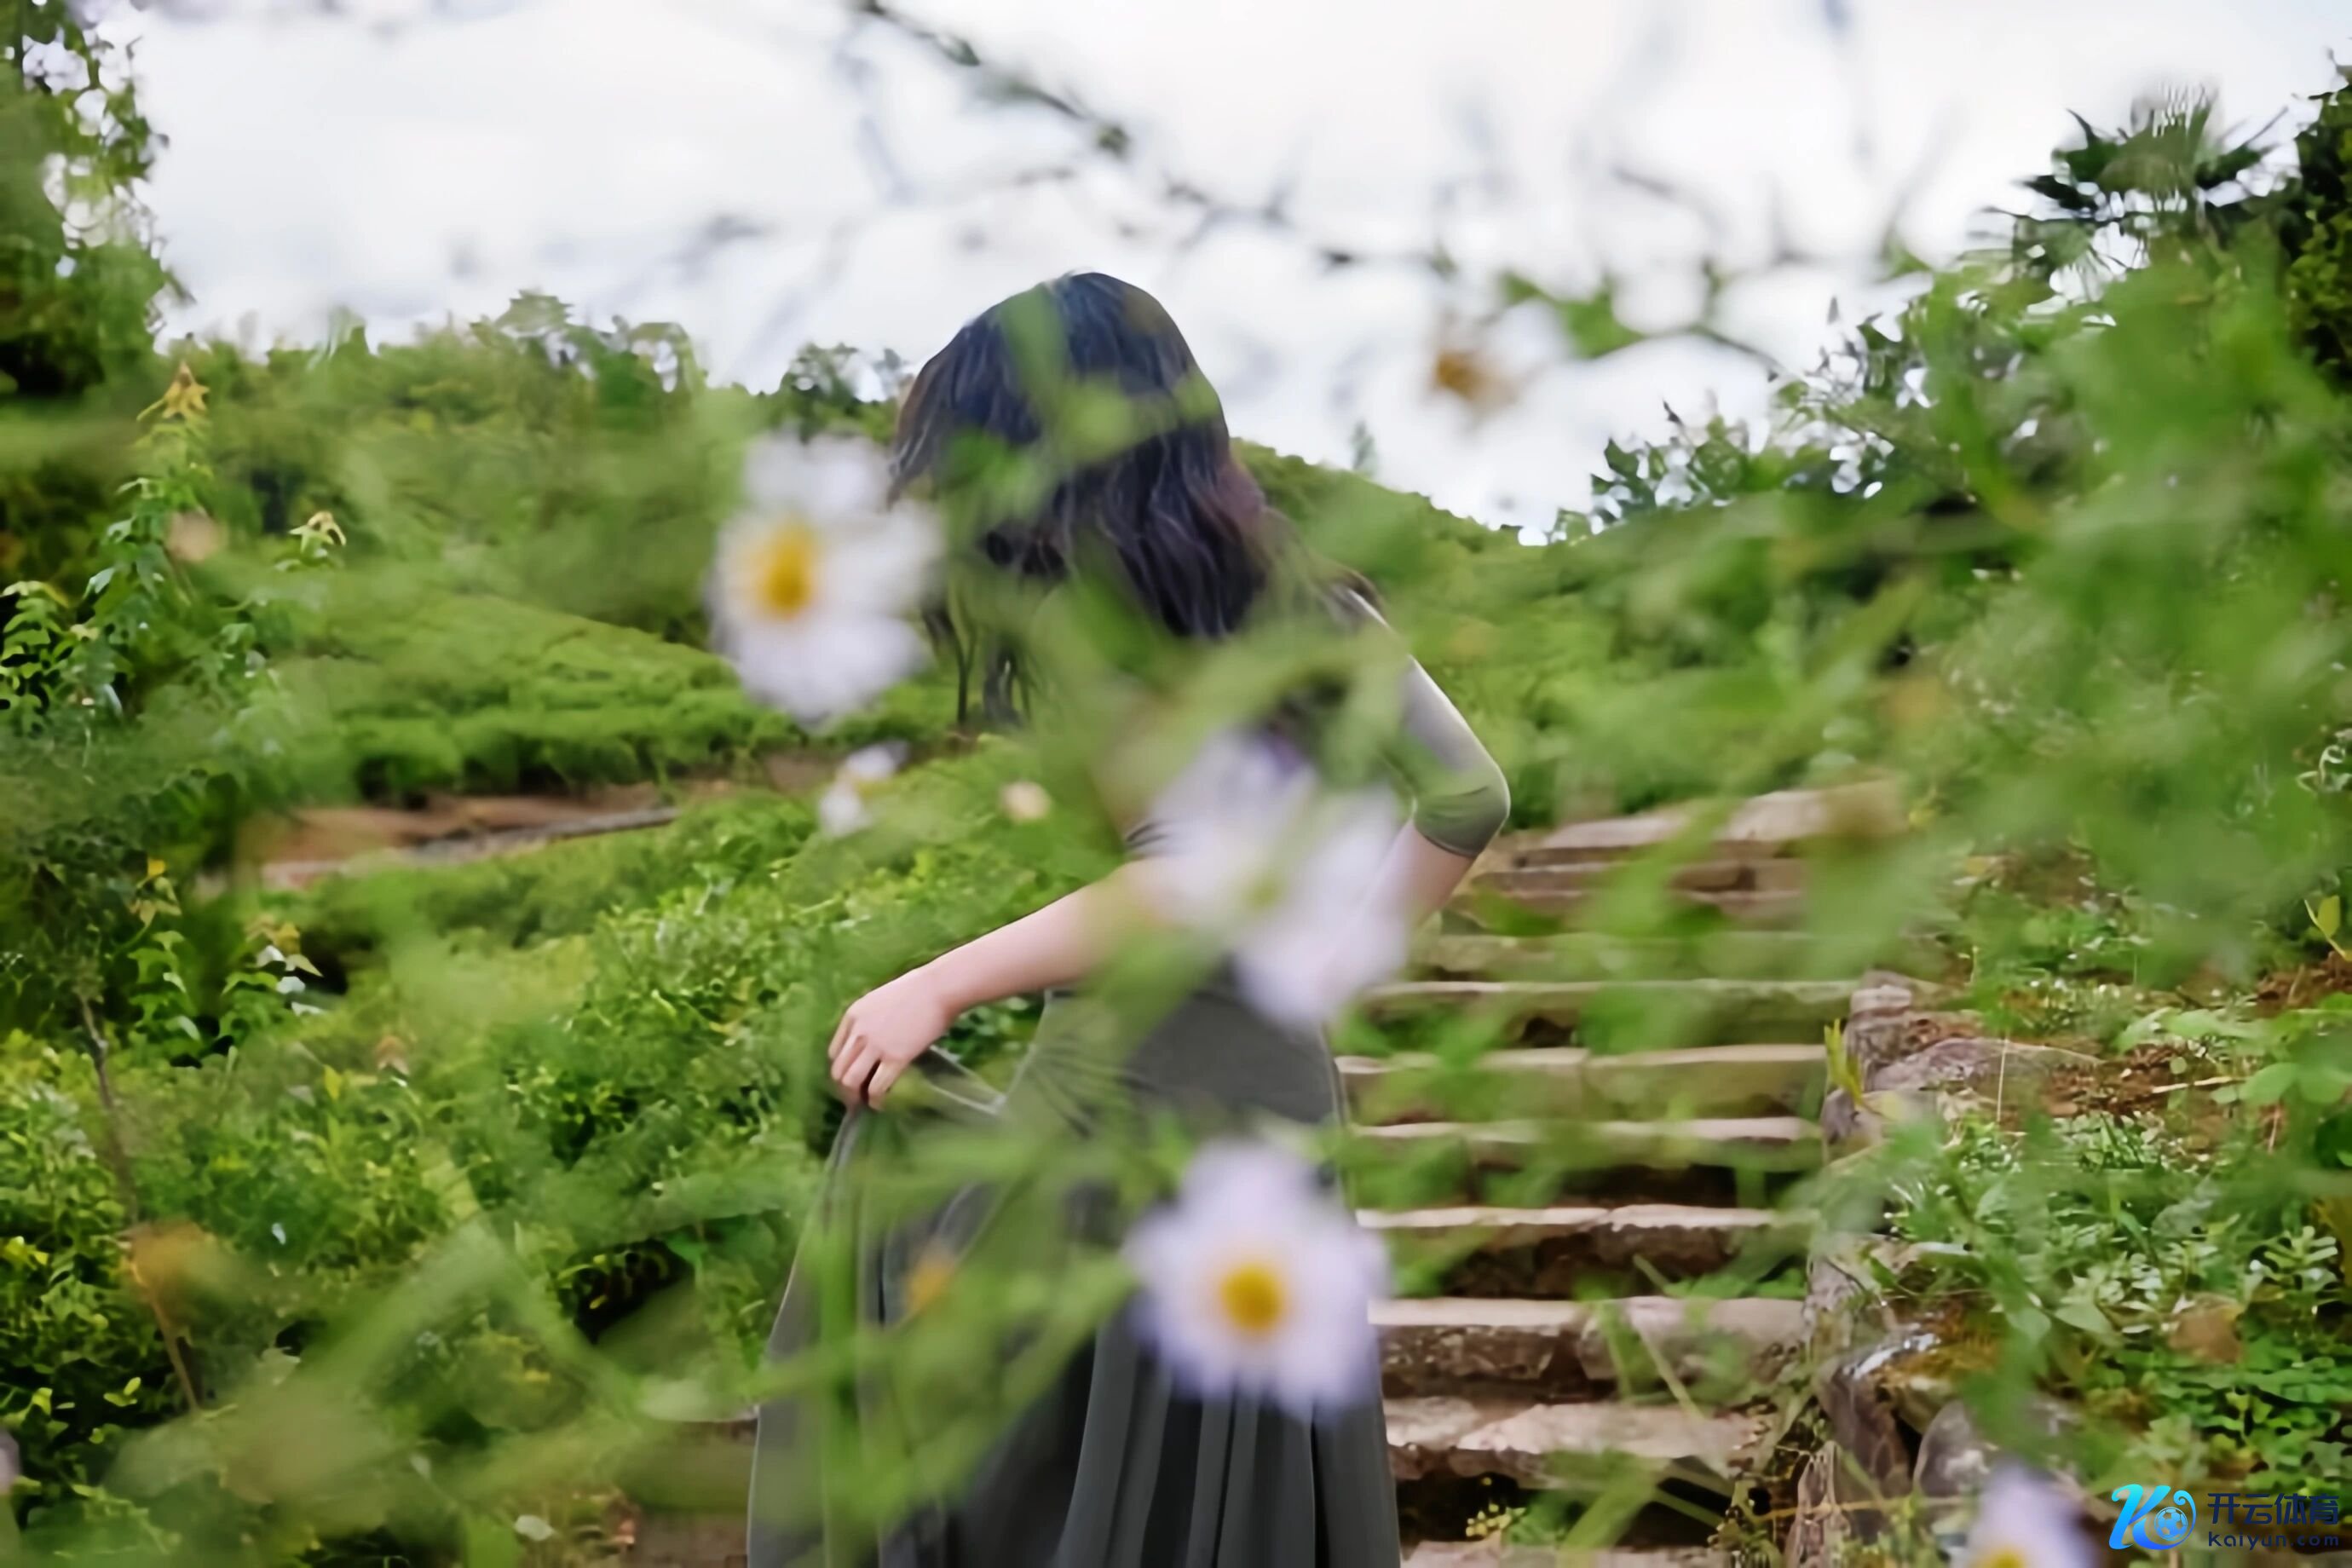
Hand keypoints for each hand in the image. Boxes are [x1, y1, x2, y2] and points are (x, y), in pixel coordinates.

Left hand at [828, 965, 957, 1108]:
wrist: (938, 988)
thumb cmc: (916, 990)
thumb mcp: (879, 1000)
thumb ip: (869, 1021)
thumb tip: (870, 1041)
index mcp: (852, 1016)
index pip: (833, 1053)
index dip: (841, 1069)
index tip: (851, 1078)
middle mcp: (858, 1032)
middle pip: (838, 1070)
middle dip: (844, 1089)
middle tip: (856, 1098)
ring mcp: (876, 1046)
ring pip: (850, 1081)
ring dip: (855, 1097)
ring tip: (865, 1103)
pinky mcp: (896, 1058)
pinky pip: (876, 1086)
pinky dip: (875, 1100)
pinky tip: (881, 1103)